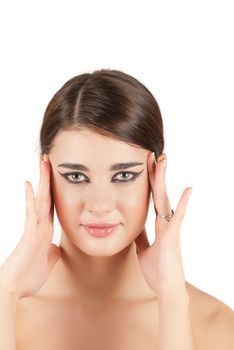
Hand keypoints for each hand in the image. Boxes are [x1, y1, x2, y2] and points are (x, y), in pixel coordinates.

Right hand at [0, 154, 59, 299]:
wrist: (15, 289)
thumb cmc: (28, 276)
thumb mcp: (47, 262)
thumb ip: (52, 252)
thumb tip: (55, 248)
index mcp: (46, 229)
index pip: (51, 203)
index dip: (54, 187)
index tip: (56, 172)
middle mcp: (40, 224)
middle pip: (46, 195)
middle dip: (48, 176)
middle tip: (48, 157)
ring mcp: (34, 228)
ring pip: (40, 199)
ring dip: (42, 180)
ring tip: (43, 162)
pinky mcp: (29, 234)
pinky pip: (31, 213)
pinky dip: (31, 198)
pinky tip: (30, 184)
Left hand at [135, 152, 192, 297]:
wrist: (166, 288)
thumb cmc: (157, 270)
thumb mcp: (143, 249)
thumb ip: (141, 236)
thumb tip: (134, 227)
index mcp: (157, 224)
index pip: (151, 197)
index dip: (148, 181)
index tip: (146, 165)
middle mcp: (165, 221)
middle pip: (158, 192)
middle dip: (155, 173)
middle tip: (153, 153)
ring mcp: (169, 227)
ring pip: (165, 198)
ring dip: (164, 179)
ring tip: (163, 160)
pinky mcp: (172, 235)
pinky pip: (177, 217)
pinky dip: (183, 203)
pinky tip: (188, 189)